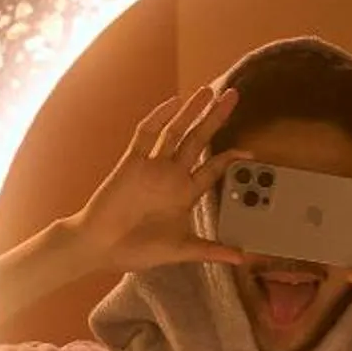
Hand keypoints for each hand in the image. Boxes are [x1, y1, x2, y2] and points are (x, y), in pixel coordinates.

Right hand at [65, 86, 248, 272]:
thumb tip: (242, 259)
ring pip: (176, 131)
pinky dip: (159, 118)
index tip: (251, 152)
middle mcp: (171, 175)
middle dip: (215, 118)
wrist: (100, 248)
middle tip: (233, 95)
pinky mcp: (132, 162)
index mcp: (185, 194)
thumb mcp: (182, 250)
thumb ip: (211, 250)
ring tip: (207, 91)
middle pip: (198, 140)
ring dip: (191, 111)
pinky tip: (173, 103)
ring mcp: (152, 166)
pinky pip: (146, 135)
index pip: (212, 168)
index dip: (230, 158)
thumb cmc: (138, 250)